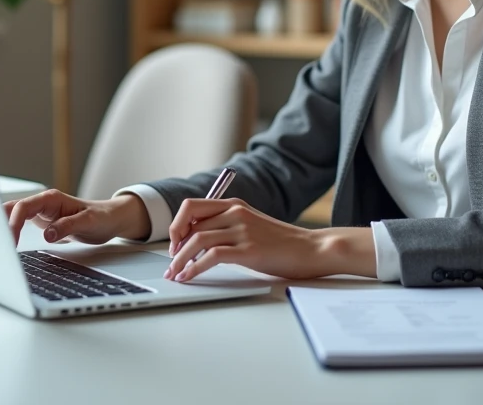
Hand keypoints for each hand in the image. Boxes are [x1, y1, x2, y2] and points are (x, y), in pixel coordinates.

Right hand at [3, 190, 151, 244]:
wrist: (111, 219)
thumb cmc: (102, 217)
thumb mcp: (88, 222)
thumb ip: (68, 226)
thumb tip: (47, 235)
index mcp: (51, 199)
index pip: (23, 207)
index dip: (12, 223)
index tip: (9, 241)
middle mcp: (43, 204)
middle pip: (12, 209)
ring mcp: (40, 212)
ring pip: (13, 215)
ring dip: (2, 226)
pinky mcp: (41, 222)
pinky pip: (19, 223)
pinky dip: (9, 231)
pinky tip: (3, 242)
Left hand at [164, 197, 327, 282]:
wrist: (311, 249)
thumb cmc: (282, 242)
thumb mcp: (252, 225)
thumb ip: (228, 226)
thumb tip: (196, 241)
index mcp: (234, 204)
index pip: (191, 206)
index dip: (177, 225)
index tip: (174, 243)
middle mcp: (236, 213)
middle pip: (190, 225)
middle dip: (174, 247)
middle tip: (171, 263)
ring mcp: (243, 230)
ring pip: (197, 241)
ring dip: (180, 260)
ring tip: (175, 274)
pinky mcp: (249, 250)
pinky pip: (212, 256)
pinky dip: (195, 268)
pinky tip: (190, 277)